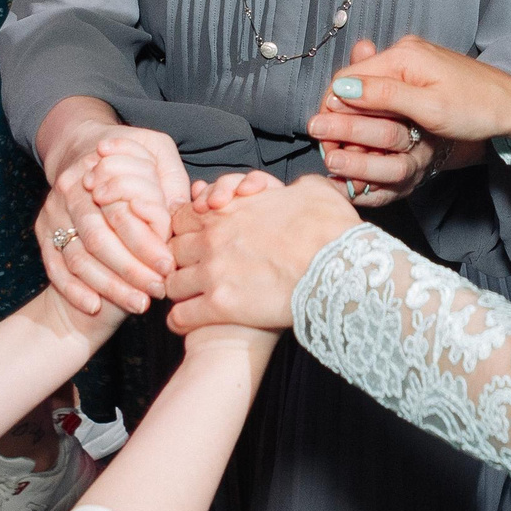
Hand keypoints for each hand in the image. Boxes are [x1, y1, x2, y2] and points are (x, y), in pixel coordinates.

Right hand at [37, 124, 191, 314]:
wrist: (79, 148)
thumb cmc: (129, 156)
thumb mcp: (156, 151)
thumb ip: (171, 179)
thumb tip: (182, 214)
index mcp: (99, 170)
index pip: (121, 213)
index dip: (145, 243)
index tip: (168, 266)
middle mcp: (71, 191)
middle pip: (99, 238)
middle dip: (130, 270)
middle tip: (157, 290)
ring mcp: (54, 212)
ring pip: (78, 257)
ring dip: (108, 286)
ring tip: (139, 304)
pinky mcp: (43, 231)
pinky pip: (54, 266)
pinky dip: (73, 290)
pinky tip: (95, 306)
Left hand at [168, 173, 358, 332]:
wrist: (338, 266)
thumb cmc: (329, 229)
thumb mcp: (314, 192)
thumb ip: (296, 188)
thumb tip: (298, 190)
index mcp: (229, 211)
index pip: (183, 216)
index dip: (184, 228)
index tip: (192, 238)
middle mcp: (213, 239)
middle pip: (172, 250)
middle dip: (177, 260)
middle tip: (186, 270)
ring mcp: (213, 273)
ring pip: (172, 284)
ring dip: (177, 291)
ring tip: (186, 298)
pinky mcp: (220, 306)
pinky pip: (181, 316)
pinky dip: (180, 320)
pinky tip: (186, 322)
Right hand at [324, 35, 510, 149]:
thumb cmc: (477, 109)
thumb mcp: (429, 109)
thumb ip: (384, 97)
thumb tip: (341, 90)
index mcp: (402, 56)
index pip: (346, 78)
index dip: (330, 109)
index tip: (327, 140)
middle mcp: (403, 51)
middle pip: (354, 80)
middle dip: (341, 112)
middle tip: (338, 147)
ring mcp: (412, 59)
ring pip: (369, 85)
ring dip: (358, 112)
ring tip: (356, 142)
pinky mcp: (420, 71)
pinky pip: (386, 87)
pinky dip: (377, 107)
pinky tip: (379, 128)